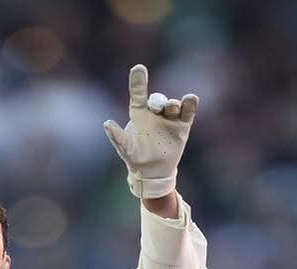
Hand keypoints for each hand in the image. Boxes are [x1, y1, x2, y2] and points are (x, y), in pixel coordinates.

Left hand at [103, 64, 198, 199]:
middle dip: (158, 101)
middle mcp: (154, 112)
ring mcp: (169, 118)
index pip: (138, 94)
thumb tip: (107, 124)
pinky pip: (188, 111)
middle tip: (158, 107)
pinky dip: (190, 104)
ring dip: (173, 104)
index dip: (138, 81)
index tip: (139, 68)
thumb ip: (117, 136)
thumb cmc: (136, 157)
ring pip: (173, 104)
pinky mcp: (182, 125)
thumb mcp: (125, 148)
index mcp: (139, 114)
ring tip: (172, 108)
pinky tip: (190, 99)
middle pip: (158, 99)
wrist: (153, 172)